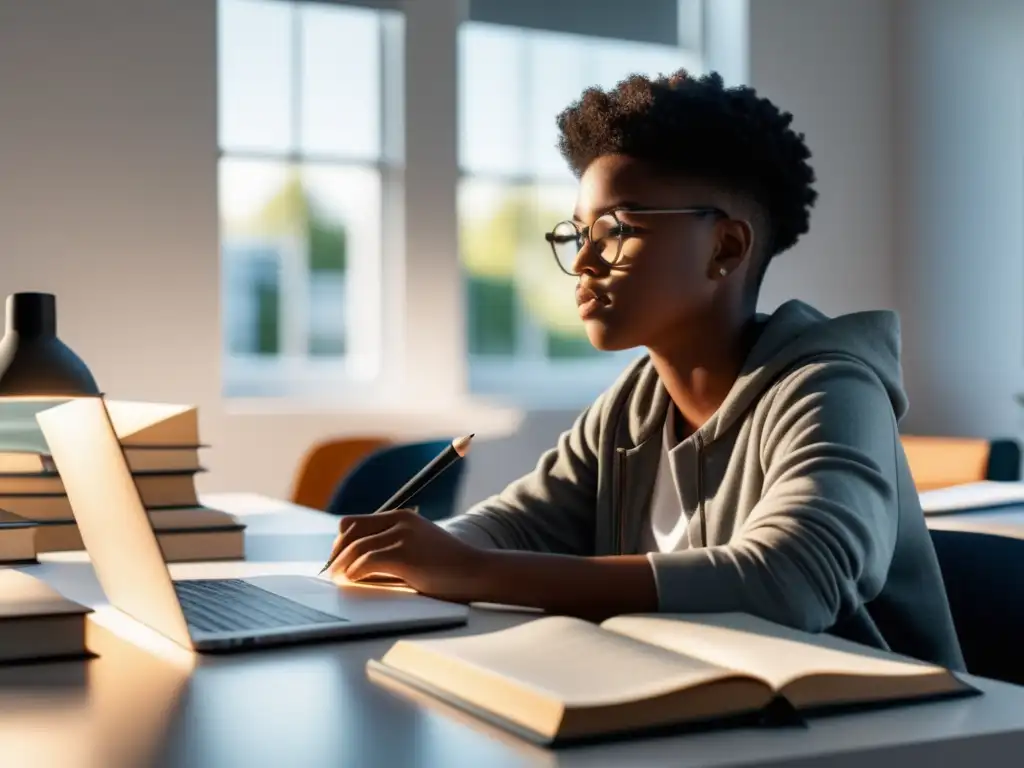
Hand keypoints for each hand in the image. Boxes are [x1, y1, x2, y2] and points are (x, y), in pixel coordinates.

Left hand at [326, 509, 485, 602]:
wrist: (476, 571)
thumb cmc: (446, 566)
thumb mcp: (416, 547)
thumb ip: (390, 548)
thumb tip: (352, 565)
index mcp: (401, 517)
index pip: (354, 522)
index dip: (340, 542)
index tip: (336, 560)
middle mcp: (400, 521)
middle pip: (350, 531)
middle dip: (336, 552)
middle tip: (331, 572)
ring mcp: (403, 536)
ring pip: (356, 547)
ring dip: (342, 565)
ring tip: (338, 579)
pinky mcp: (405, 555)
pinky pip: (367, 561)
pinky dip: (354, 572)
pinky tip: (352, 580)